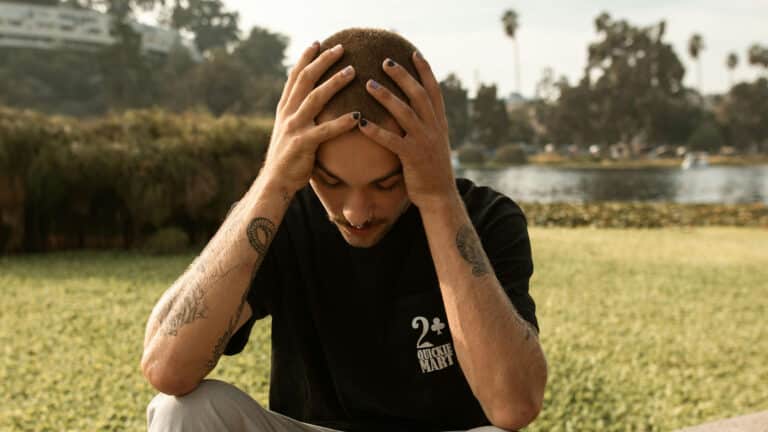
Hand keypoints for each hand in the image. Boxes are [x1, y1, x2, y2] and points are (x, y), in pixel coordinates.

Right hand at [261, 42, 359, 194]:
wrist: (275, 182)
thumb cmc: (288, 158)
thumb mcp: (290, 130)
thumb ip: (300, 115)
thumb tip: (314, 103)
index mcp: (285, 108)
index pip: (294, 76)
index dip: (305, 58)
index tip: (318, 43)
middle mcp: (287, 113)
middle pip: (305, 80)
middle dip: (322, 62)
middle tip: (341, 48)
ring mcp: (294, 127)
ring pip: (315, 98)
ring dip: (334, 83)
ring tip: (352, 72)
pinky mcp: (303, 144)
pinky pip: (325, 130)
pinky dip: (342, 122)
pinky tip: (357, 116)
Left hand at [358, 52, 456, 209]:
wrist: (440, 196)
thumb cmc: (431, 170)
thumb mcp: (434, 142)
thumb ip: (425, 125)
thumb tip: (413, 109)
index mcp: (439, 123)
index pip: (434, 90)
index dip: (425, 71)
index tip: (414, 53)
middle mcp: (434, 128)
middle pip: (418, 95)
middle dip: (402, 76)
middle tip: (385, 61)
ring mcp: (424, 142)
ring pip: (405, 113)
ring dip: (386, 97)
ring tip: (368, 83)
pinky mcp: (412, 157)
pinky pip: (391, 140)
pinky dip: (376, 130)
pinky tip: (361, 121)